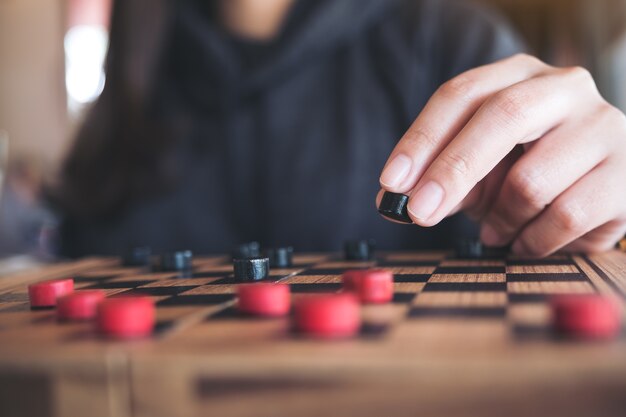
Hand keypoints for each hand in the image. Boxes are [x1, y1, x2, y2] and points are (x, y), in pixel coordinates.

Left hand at [377, 54, 625, 256]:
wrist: (602, 183)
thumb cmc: (528, 168)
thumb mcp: (479, 166)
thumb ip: (440, 178)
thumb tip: (394, 203)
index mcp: (519, 76)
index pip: (461, 94)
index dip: (422, 138)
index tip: (392, 182)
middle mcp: (565, 89)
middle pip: (502, 117)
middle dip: (452, 171)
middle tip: (419, 213)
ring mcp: (604, 128)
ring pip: (530, 181)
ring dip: (499, 219)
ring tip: (496, 229)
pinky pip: (564, 218)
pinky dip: (531, 241)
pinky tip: (525, 240)